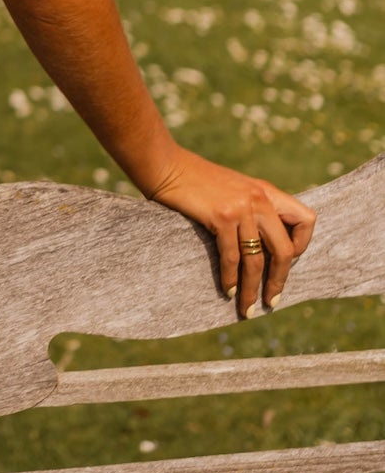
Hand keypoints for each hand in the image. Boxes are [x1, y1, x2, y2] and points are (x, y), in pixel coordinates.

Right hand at [144, 147, 316, 317]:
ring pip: (257, 259)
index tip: (286, 262)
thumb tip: (259, 243)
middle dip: (279, 280)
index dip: (301, 245)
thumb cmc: (195, 179)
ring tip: (247, 308)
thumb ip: (251, 207)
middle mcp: (259, 199)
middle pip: (284, 249)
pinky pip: (232, 257)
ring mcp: (241, 208)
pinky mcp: (221, 216)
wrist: (166, 165)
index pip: (306, 220)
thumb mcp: (233, 188)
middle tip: (272, 301)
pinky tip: (226, 290)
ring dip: (253, 289)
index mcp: (266, 191)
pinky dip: (230, 278)